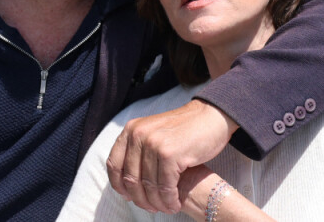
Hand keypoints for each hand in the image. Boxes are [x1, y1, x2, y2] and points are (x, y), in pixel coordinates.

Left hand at [106, 99, 237, 213]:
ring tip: (167, 207)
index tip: (130, 197)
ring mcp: (153, 143)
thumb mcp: (153, 132)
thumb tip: (124, 184)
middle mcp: (138, 134)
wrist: (210, 116)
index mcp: (131, 129)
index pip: (114, 164)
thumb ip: (138, 150)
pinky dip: (169, 200)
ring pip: (149, 186)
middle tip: (153, 207)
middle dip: (141, 199)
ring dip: (158, 203)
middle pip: (130, 179)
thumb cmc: (183, 130)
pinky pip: (165, 188)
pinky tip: (175, 203)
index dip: (120, 185)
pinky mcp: (169, 154)